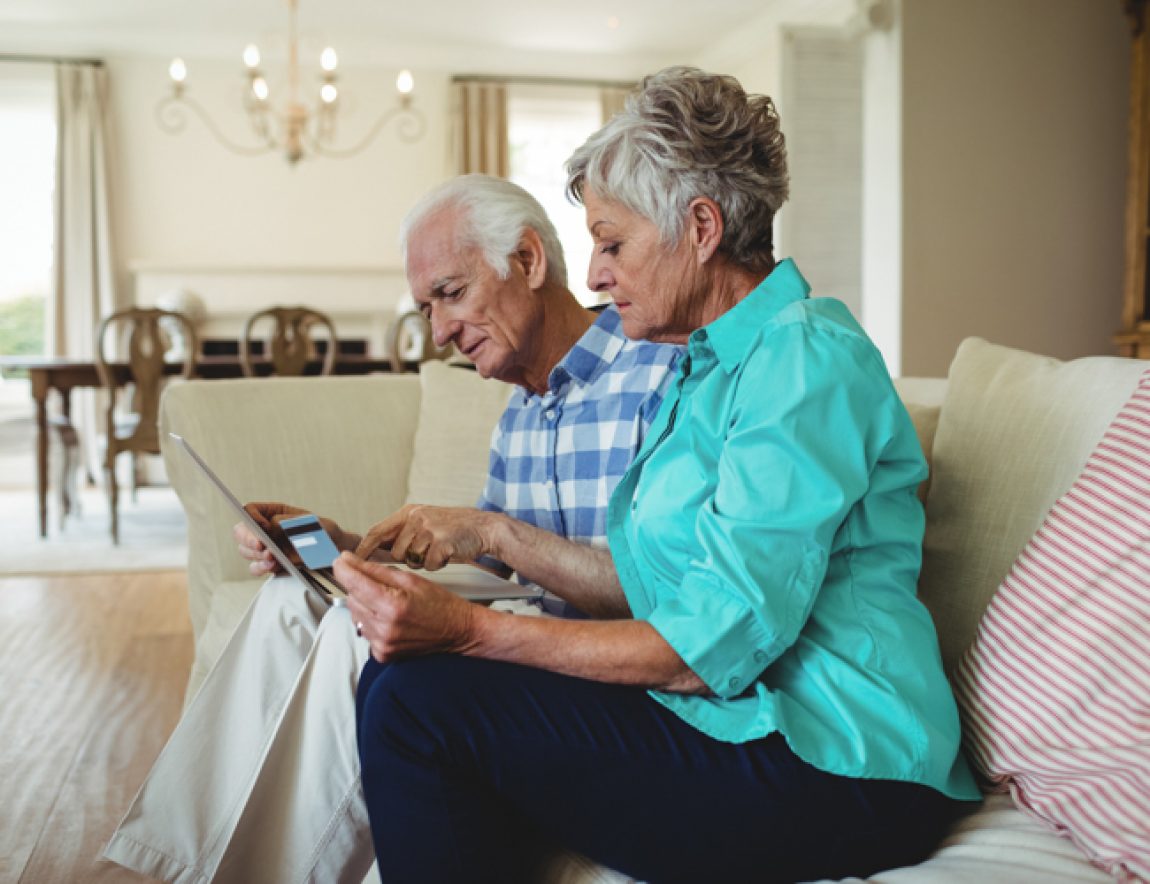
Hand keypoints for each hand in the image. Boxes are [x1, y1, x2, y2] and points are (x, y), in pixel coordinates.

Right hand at [234, 502, 349, 576]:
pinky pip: (256, 567)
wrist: (335, 552)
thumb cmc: (324, 531)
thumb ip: (290, 522)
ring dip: (255, 555)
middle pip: (242, 532)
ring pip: (246, 550)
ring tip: (271, 557)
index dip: (250, 517)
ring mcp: (266, 547)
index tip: (262, 526)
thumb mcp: (311, 522)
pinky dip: (260, 567)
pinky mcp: (270, 564)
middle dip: (249, 539)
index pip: (250, 510)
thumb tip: (271, 526)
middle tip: (261, 545)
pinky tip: (272, 566)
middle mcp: (265, 529)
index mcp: (273, 512)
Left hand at [335, 552, 478, 661]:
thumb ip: (376, 570)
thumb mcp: (410, 579)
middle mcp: (385, 627)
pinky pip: (363, 630)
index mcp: (393, 605)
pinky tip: (388, 619)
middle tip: (379, 583)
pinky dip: (371, 622)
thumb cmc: (439, 603)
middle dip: (359, 587)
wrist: (457, 630)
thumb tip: (349, 562)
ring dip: (365, 605)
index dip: (343, 568)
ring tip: (388, 603)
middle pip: (351, 598)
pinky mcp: (382, 654)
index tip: (340, 560)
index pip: (354, 583)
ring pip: (355, 615)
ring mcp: (382, 644)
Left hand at [356, 505, 498, 570]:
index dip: (364, 549)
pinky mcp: (442, 541)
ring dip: (424, 562)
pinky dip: (438, 564)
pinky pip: (430, 564)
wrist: (484, 527)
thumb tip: (374, 549)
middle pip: (395, 552)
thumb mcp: (424, 522)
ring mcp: (429, 528)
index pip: (377, 532)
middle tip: (425, 552)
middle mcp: (416, 517)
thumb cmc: (453, 529)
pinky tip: (448, 553)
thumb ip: (401, 532)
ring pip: (412, 560)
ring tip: (438, 551)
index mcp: (408, 512)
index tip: (352, 562)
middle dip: (408, 559)